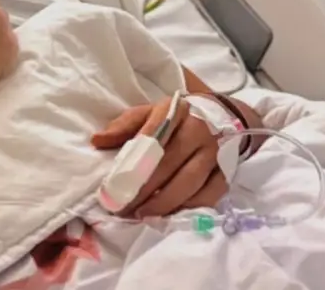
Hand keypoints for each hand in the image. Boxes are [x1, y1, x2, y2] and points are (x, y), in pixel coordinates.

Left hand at [91, 96, 226, 217]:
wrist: (224, 114)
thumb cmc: (178, 117)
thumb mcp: (151, 112)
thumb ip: (125, 125)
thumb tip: (97, 140)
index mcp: (176, 111)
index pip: (151, 135)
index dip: (132, 161)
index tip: (113, 184)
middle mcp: (198, 130)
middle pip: (168, 163)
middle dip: (143, 189)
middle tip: (122, 207)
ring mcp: (215, 152)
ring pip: (188, 182)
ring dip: (163, 202)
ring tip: (141, 214)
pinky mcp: (227, 171)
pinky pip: (208, 195)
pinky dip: (188, 206)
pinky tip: (169, 213)